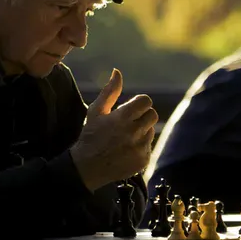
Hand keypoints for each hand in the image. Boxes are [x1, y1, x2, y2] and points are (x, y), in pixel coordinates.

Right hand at [70, 69, 158, 190]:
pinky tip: (126, 150)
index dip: (139, 104)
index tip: (130, 110)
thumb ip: (109, 91)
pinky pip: (149, 146)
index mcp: (122, 117)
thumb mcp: (96, 111)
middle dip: (142, 116)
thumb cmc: (90, 136)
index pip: (146, 101)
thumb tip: (117, 72)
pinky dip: (140, 147)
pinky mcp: (143, 160)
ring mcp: (140, 147)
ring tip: (125, 138)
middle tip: (129, 123)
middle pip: (153, 114)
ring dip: (141, 132)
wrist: (87, 167)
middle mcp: (133, 132)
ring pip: (151, 131)